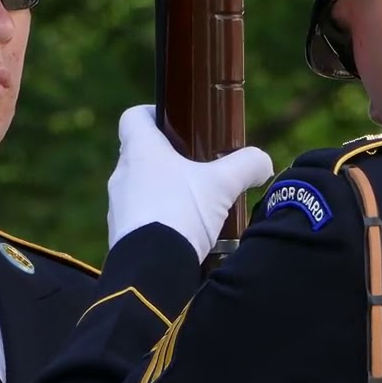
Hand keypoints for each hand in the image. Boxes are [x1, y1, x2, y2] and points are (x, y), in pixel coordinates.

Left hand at [107, 104, 274, 262]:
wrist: (152, 268)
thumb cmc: (181, 213)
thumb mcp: (222, 185)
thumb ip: (246, 166)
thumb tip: (263, 163)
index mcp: (140, 151)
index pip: (133, 117)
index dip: (152, 113)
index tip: (175, 122)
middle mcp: (122, 175)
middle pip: (140, 154)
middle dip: (168, 158)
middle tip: (197, 166)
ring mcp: (118, 207)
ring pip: (140, 188)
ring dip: (164, 191)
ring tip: (195, 204)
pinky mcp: (121, 235)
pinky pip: (140, 219)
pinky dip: (159, 220)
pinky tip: (184, 233)